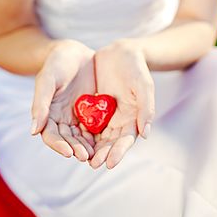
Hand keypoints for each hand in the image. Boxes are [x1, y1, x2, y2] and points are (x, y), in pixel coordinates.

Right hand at [31, 39, 95, 161]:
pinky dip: (100, 134)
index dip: (58, 146)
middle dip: (76, 148)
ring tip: (96, 154)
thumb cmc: (56, 63)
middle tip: (86, 156)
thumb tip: (33, 131)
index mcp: (48, 114)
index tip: (68, 152)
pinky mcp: (93, 110)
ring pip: (82, 136)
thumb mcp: (47, 80)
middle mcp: (63, 118)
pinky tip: (108, 140)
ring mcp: (78, 115)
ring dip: (88, 146)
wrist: (74, 51)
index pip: (51, 136)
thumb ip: (41, 104)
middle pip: (68, 139)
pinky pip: (97, 125)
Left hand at [89, 41, 154, 169]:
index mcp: (133, 118)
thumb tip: (145, 134)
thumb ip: (146, 108)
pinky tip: (70, 138)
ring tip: (80, 156)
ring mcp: (104, 114)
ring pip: (95, 135)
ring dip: (89, 147)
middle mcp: (118, 120)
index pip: (125, 140)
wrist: (121, 52)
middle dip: (102, 154)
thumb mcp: (144, 85)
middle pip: (109, 142)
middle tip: (92, 164)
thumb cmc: (136, 68)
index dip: (118, 152)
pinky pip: (85, 120)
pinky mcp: (92, 106)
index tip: (110, 163)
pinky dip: (79, 131)